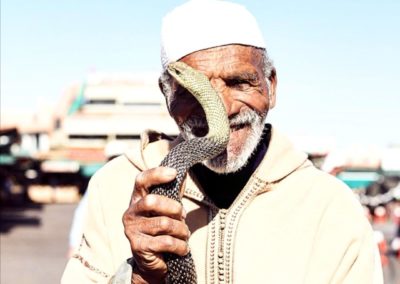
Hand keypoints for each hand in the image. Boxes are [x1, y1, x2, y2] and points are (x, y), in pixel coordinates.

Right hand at [123, 167, 189, 283]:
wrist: (153, 262)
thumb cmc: (162, 230)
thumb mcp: (167, 209)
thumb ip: (173, 192)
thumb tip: (183, 173)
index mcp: (137, 199)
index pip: (141, 180)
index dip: (156, 174)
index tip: (174, 173)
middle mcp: (130, 213)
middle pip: (152, 201)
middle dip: (175, 209)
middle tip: (183, 217)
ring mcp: (132, 231)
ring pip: (164, 224)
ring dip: (181, 230)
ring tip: (184, 235)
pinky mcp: (139, 247)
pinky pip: (167, 242)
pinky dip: (181, 245)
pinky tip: (183, 248)